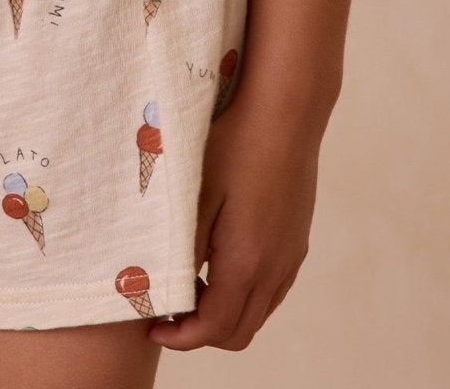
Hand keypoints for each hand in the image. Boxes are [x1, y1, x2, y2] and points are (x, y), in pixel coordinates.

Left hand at [148, 89, 319, 351]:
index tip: (153, 326)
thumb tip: (166, 288)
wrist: (286, 112)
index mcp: (246, 261)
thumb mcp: (196, 195)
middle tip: (169, 309)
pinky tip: (220, 262)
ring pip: (258, 313)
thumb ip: (182, 248)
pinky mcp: (297, 242)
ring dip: (224, 314)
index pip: (213, 328)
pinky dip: (245, 295)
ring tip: (191, 284)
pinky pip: (271, 290)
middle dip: (201, 333)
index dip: (180, 337)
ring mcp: (291, 256)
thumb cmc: (235, 144)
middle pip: (239, 332)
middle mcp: (275, 269)